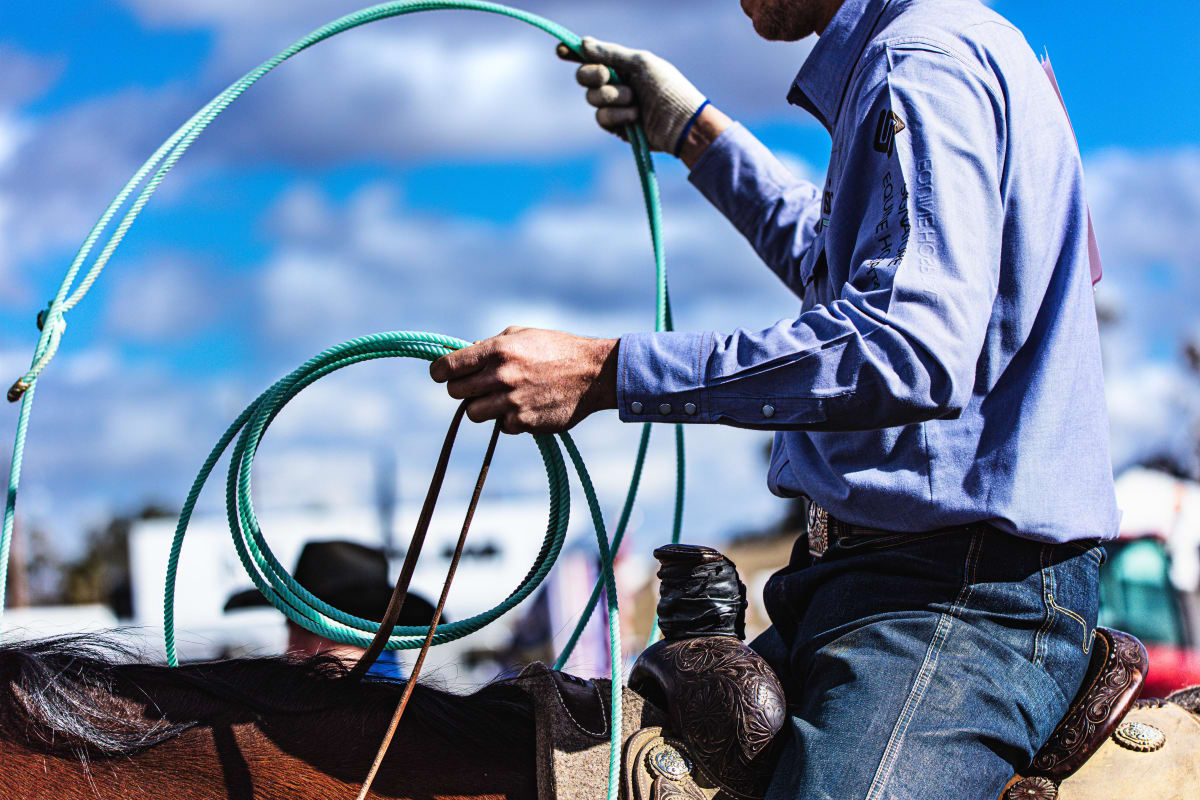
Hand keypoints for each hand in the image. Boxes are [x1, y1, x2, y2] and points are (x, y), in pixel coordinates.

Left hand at [429, 327, 618, 434]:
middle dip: (463, 389)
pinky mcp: (524, 423)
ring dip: (483, 407)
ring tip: (502, 398)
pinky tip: (525, 407)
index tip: (441, 376)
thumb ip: (489, 346)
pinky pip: (501, 426)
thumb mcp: (521, 335)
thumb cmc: (555, 349)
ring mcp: (512, 402)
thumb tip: (461, 357)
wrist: (593, 373)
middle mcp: (501, 376)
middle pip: (455, 393)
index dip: (439, 373)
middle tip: (478, 386)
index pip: (447, 367)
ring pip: (474, 413)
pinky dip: (509, 420)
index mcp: (497, 350)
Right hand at [558, 37, 706, 154]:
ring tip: (635, 101)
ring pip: (591, 98)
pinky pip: (601, 118)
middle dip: (592, 74)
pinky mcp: (616, 126)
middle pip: (584, 77)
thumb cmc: (668, 88)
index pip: (592, 57)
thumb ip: (611, 53)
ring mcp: (615, 105)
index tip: (560, 51)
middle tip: (606, 75)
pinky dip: (617, 115)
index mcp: (623, 65)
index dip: (573, 54)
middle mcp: (616, 83)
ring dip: (612, 97)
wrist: (681, 123)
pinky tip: (635, 117)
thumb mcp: (641, 64)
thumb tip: (583, 43)